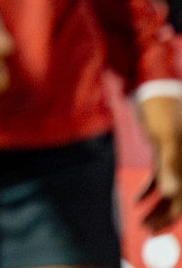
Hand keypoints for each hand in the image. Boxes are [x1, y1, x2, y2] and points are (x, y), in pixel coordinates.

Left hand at [140, 94, 181, 231]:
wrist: (154, 84)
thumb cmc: (162, 108)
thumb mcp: (165, 138)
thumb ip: (170, 166)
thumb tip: (171, 194)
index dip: (172, 216)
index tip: (156, 229)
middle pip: (179, 198)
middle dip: (163, 215)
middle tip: (146, 230)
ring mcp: (176, 158)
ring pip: (169, 190)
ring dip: (156, 206)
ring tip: (142, 222)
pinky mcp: (164, 151)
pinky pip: (160, 177)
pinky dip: (150, 190)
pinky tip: (137, 201)